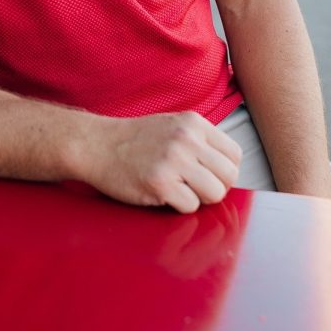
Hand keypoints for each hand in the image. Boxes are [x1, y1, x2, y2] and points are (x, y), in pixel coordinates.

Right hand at [80, 112, 241, 213]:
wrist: (96, 145)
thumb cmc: (134, 140)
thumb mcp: (172, 126)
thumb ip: (200, 141)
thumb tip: (228, 170)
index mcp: (193, 123)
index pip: (234, 155)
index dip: (225, 171)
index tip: (209, 175)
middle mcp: (187, 139)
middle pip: (229, 176)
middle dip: (215, 187)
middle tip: (194, 187)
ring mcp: (173, 160)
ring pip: (214, 193)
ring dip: (199, 198)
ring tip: (179, 190)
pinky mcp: (160, 183)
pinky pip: (190, 206)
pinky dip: (178, 206)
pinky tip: (162, 194)